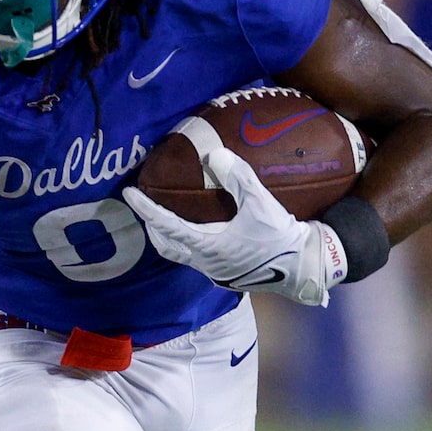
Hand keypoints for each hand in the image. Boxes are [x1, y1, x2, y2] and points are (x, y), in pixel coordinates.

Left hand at [122, 129, 345, 306]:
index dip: (146, 208)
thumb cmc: (281, 238)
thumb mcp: (262, 204)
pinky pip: (196, 258)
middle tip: (145, 206)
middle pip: (166, 246)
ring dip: (168, 237)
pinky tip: (200, 231)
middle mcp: (206, 263)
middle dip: (152, 227)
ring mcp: (216, 272)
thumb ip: (239, 178)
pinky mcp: (227, 275)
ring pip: (180, 255)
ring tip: (166, 218)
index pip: (167, 226)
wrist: (302, 268)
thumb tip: (216, 155)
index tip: (129, 193)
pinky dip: (188, 243)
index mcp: (209, 246)